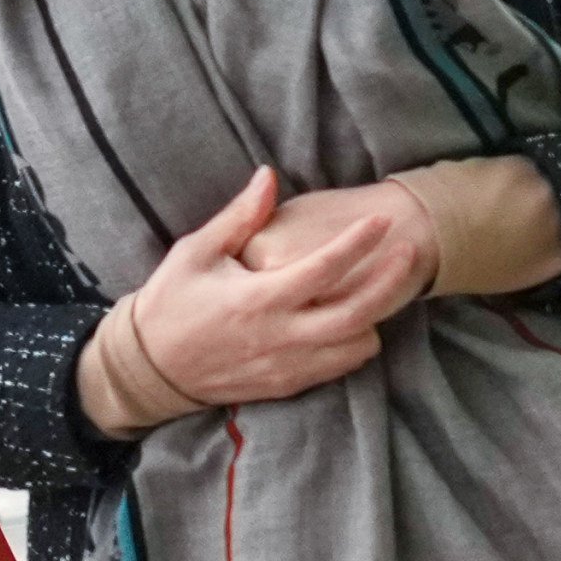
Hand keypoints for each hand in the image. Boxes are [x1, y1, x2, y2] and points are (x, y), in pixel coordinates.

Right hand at [124, 168, 413, 407]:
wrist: (151, 367)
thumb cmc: (170, 301)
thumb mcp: (195, 252)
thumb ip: (240, 217)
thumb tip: (269, 176)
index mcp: (257, 299)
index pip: (324, 268)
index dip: (359, 242)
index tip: (382, 221)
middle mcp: (279, 336)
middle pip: (359, 313)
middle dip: (392, 282)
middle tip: (408, 254)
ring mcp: (287, 365)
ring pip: (358, 347)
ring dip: (374, 318)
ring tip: (374, 289)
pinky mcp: (288, 384)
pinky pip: (340, 367)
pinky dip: (353, 342)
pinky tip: (348, 320)